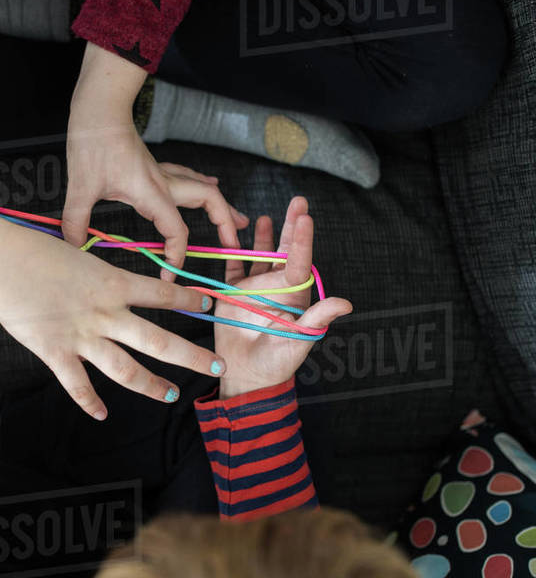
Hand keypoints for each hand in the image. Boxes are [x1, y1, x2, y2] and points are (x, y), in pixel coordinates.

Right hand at [0, 191, 229, 421]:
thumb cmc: (26, 247)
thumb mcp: (68, 251)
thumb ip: (86, 264)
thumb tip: (90, 263)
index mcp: (111, 281)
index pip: (161, 292)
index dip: (187, 299)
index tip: (208, 304)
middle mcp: (104, 312)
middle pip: (159, 340)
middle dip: (192, 356)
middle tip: (216, 367)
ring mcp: (82, 335)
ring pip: (127, 369)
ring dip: (152, 385)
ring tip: (172, 395)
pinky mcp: (55, 352)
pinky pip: (78, 384)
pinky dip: (91, 402)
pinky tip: (103, 414)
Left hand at [61, 44, 247, 278]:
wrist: (99, 110)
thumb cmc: (93, 143)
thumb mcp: (81, 186)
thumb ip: (77, 219)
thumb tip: (74, 245)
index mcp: (152, 192)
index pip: (176, 231)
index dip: (177, 256)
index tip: (168, 277)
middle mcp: (164, 183)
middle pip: (209, 201)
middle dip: (226, 224)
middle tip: (233, 245)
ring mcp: (162, 172)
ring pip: (203, 189)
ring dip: (222, 206)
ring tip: (238, 222)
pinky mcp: (155, 165)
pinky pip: (189, 177)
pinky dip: (204, 187)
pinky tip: (212, 185)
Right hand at [214, 196, 352, 397]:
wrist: (247, 377)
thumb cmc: (278, 363)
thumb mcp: (300, 341)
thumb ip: (318, 319)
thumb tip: (346, 304)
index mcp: (295, 296)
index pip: (299, 262)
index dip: (302, 240)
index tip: (305, 217)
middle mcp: (276, 287)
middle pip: (284, 251)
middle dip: (290, 227)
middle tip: (298, 201)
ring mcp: (254, 289)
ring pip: (259, 256)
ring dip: (263, 236)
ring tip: (266, 215)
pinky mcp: (232, 294)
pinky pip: (232, 267)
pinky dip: (231, 251)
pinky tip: (232, 234)